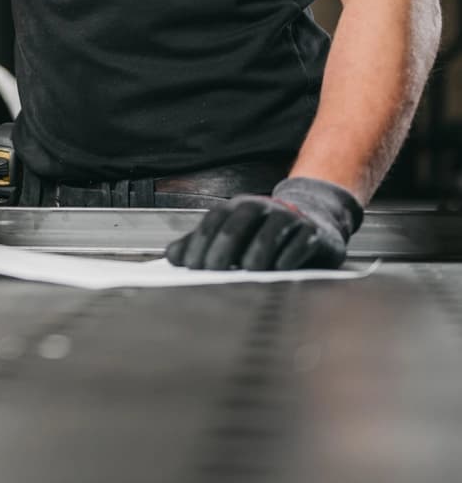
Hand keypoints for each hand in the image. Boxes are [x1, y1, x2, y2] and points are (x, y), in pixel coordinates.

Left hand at [165, 177, 362, 270]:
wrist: (311, 220)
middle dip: (222, 252)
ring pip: (266, 236)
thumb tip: (172, 257)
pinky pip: (297, 244)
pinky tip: (278, 272)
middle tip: (213, 274)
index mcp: (235, 207)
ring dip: (255, 257)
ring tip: (247, 275)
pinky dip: (287, 259)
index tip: (192, 267)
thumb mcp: (232, 235)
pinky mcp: (310, 232)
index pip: (213, 223)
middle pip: (235, 228)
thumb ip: (201, 244)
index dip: (200, 244)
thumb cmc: (262, 232)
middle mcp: (260, 207)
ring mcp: (286, 217)